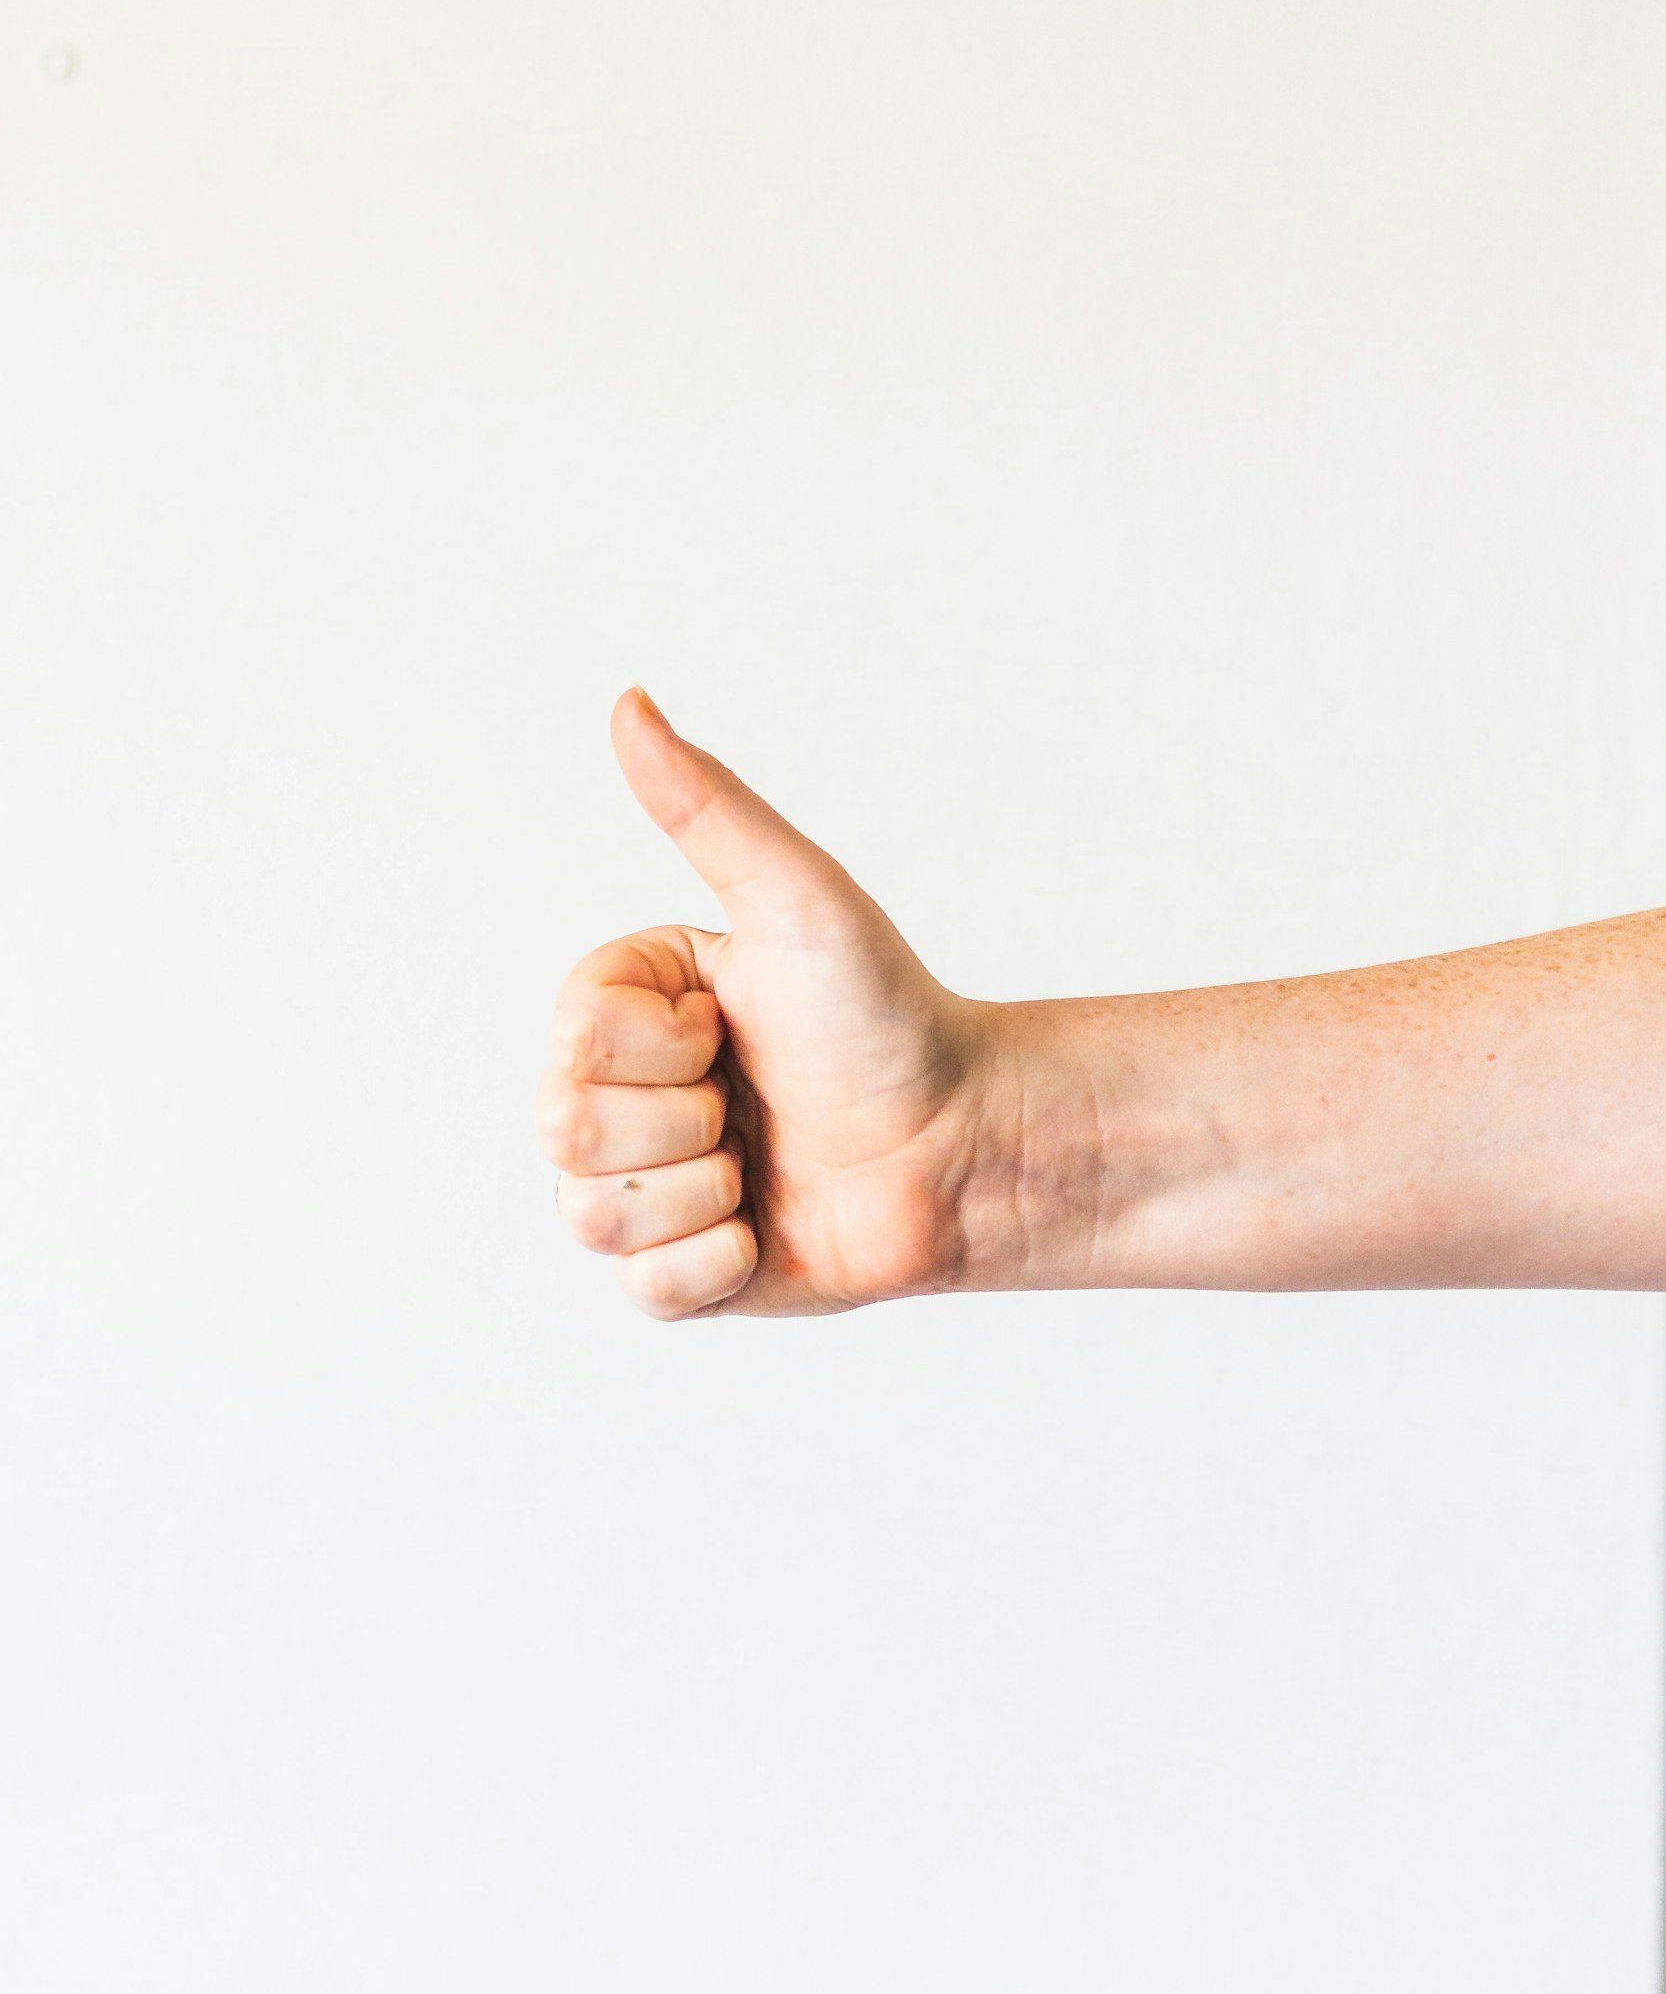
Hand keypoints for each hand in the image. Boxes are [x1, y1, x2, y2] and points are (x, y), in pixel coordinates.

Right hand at [537, 689, 998, 1318]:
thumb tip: (630, 702)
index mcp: (627, 1009)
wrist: (967, 1145)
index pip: (571, 1043)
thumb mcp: (796, 902)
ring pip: (593, 1217)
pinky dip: (714, 1266)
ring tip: (763, 1167)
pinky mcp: (682, 1275)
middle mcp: (622, 1096)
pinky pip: (642, 1290)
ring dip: (701, 1194)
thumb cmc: (889, 1016)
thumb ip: (704, 807)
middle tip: (753, 1103)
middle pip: (565, 1134)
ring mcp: (648, 1187)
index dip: (662, 1048)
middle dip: (683, 1123)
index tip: (734, 1028)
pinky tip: (767, 1229)